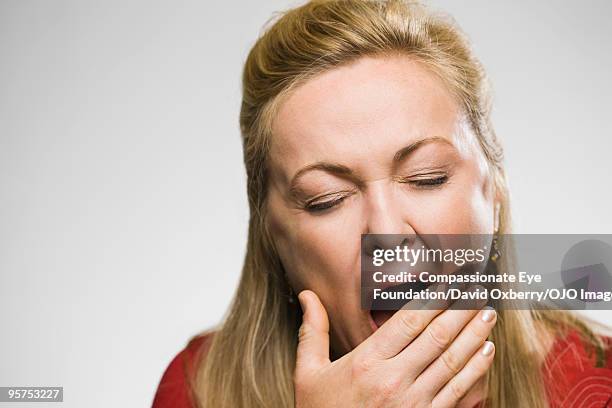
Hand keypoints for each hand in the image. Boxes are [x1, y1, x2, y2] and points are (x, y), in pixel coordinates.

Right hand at [294, 288, 495, 407]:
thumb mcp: (308, 373)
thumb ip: (312, 332)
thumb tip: (307, 295)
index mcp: (366, 363)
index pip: (409, 321)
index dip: (434, 298)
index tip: (450, 281)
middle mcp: (393, 381)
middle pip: (436, 337)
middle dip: (461, 310)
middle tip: (479, 290)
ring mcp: (413, 404)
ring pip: (452, 361)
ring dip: (475, 335)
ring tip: (489, 313)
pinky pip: (458, 391)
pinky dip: (476, 369)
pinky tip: (487, 351)